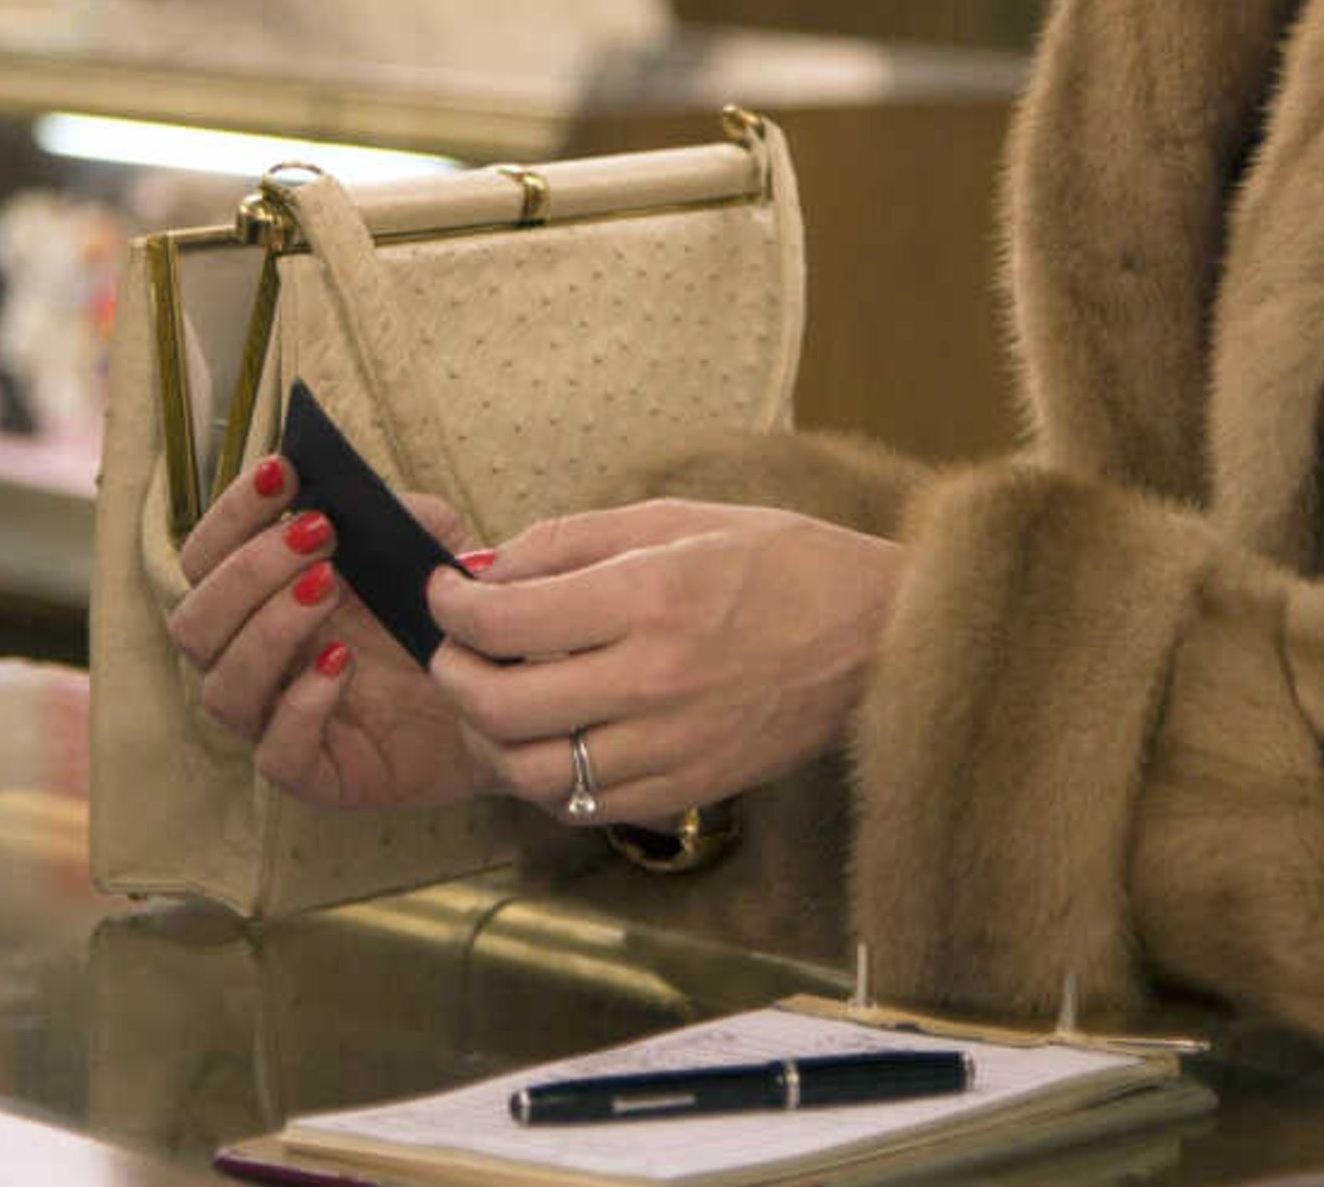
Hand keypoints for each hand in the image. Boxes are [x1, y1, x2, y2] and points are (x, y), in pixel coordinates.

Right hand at [169, 454, 493, 810]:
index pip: (205, 557)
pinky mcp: (317, 775)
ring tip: (330, 587)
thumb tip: (363, 495)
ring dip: (269, 628)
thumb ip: (402, 514)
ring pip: (222, 688)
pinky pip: (276, 754)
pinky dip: (301, 704)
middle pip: (194, 623)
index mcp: (260, 601)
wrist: (502, 698)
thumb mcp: (433, 549)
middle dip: (247, 571)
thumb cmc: (444, 618)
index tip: (284, 472)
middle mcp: (255, 661)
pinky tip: (342, 663)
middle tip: (319, 535)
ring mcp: (278, 721)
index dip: (231, 513)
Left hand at [423, 499, 901, 826]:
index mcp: (650, 599)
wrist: (879, 634)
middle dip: (454, 677)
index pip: (506, 619)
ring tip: (493, 703)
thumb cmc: (782, 562)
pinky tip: (552, 740)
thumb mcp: (676, 518)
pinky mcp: (690, 787)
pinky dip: (550, 780)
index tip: (444, 594)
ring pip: (537, 774)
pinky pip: (589, 806)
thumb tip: (492, 570)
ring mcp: (674, 745)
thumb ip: (574, 541)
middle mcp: (655, 680)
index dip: (451, 607)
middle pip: (504, 706)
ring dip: (493, 742)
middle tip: (452, 653)